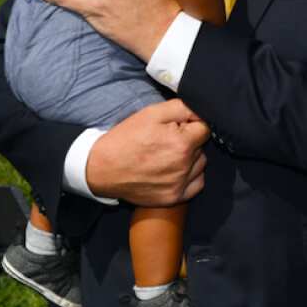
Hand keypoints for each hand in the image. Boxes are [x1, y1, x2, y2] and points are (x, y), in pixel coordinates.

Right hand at [85, 98, 209, 205]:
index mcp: (182, 144)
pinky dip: (190, 177)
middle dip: (189, 141)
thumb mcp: (152, 113)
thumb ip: (183, 108)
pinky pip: (197, 184)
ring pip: (200, 165)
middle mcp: (184, 166)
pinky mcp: (173, 198)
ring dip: (190, 159)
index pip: (204, 128)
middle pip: (201, 147)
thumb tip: (201, 112)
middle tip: (166, 141)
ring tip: (167, 156)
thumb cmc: (126, 139)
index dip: (190, 125)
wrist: (102, 168)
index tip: (175, 127)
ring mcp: (179, 185)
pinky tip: (174, 170)